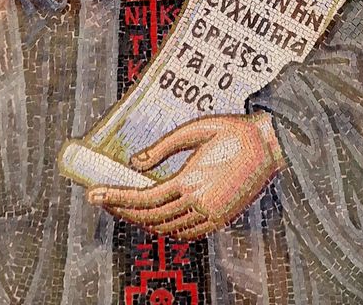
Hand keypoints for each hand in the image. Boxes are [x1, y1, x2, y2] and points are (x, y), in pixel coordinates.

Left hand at [88, 113, 284, 238]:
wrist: (270, 146)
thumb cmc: (233, 131)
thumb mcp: (195, 130)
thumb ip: (162, 147)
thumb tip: (134, 162)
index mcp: (191, 181)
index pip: (143, 197)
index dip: (115, 197)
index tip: (93, 194)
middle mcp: (200, 205)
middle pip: (150, 217)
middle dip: (121, 209)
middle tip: (100, 199)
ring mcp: (211, 216)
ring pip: (166, 229)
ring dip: (141, 220)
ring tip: (122, 205)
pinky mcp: (220, 220)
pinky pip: (184, 233)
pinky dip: (163, 227)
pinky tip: (154, 215)